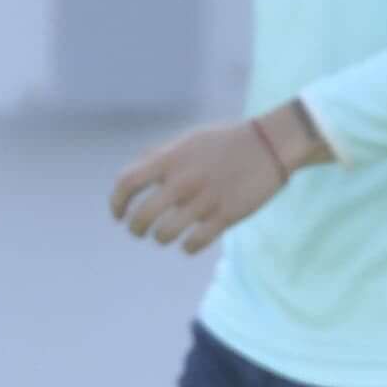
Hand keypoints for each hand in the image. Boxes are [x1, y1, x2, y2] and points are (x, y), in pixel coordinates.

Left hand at [108, 114, 305, 252]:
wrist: (270, 144)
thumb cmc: (226, 141)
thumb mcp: (189, 140)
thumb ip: (160, 156)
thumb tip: (134, 174)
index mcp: (171, 159)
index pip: (127, 183)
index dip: (116, 203)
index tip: (118, 214)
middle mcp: (183, 180)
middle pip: (142, 216)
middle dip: (136, 229)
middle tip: (140, 231)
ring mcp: (205, 200)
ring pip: (165, 234)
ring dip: (161, 238)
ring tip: (166, 234)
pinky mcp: (226, 215)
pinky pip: (194, 243)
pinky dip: (187, 246)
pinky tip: (190, 241)